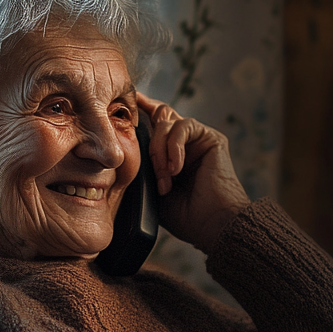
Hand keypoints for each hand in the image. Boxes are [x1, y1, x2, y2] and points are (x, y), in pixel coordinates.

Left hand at [136, 92, 250, 253]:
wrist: (212, 225)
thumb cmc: (185, 217)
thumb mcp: (152, 192)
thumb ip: (142, 170)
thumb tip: (121, 151)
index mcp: (171, 155)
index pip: (153, 125)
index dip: (138, 113)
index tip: (120, 106)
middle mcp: (185, 144)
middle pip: (158, 116)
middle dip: (141, 122)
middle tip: (130, 132)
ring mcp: (197, 140)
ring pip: (166, 124)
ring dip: (159, 151)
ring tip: (165, 179)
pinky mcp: (211, 138)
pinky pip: (184, 127)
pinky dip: (174, 147)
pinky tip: (176, 169)